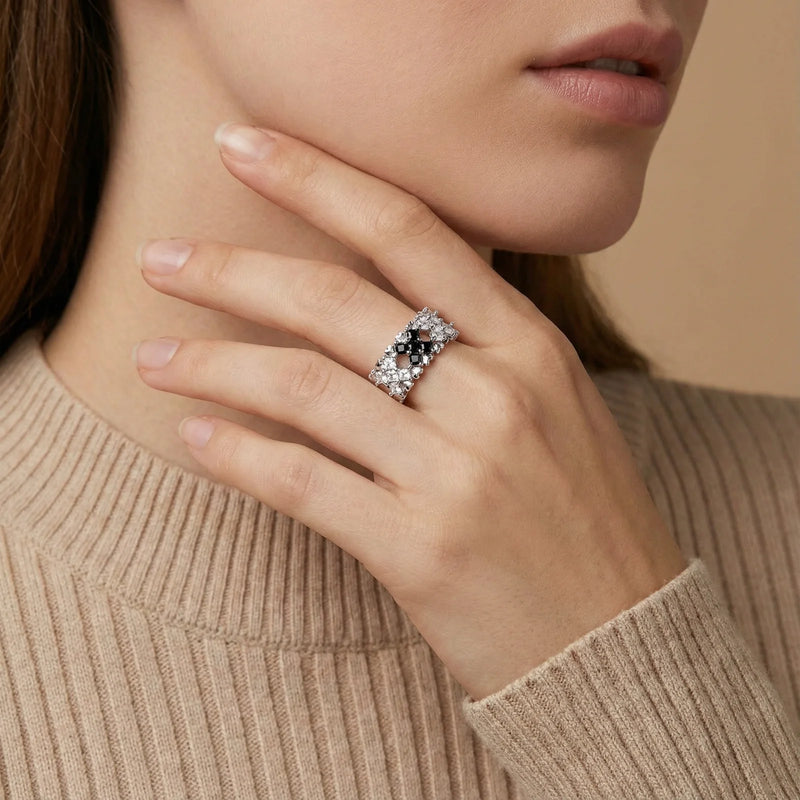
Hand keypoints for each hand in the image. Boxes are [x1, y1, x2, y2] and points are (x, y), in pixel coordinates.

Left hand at [133, 123, 687, 700]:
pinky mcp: (420, 551)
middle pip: (334, 302)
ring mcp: (457, 474)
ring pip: (303, 388)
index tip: (242, 146)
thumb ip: (483, 344)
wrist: (626, 642)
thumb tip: (384, 295)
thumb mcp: (557, 404)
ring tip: (152, 357)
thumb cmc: (584, 519)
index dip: (317, 178)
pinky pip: (302, 483)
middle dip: (231, 271)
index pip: (409, 231)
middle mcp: (495, 395)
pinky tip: (195, 439)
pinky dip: (237, 455)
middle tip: (159, 259)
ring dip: (212, 365)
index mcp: (532, 346)